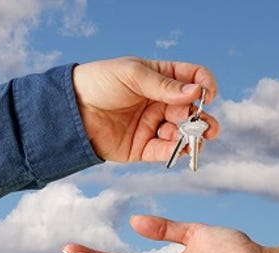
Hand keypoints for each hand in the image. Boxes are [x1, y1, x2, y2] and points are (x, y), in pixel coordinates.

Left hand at [72, 57, 219, 161]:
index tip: (208, 94)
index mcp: (160, 78)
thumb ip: (164, 85)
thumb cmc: (99, 83)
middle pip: (191, 110)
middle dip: (203, 119)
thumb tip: (195, 92)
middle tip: (207, 126)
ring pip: (182, 133)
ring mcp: (152, 125)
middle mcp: (160, 102)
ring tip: (195, 138)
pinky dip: (176, 151)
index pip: (192, 79)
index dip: (204, 85)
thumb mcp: (132, 74)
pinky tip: (181, 148)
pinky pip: (165, 151)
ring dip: (192, 136)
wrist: (71, 109)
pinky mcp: (142, 147)